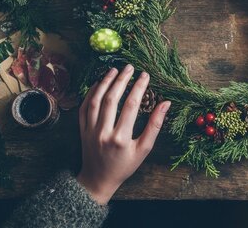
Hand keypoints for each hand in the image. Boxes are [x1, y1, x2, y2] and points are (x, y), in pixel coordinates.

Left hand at [76, 65, 170, 203]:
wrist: (99, 179)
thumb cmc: (124, 165)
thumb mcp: (144, 149)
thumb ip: (155, 126)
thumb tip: (165, 103)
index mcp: (121, 138)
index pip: (131, 105)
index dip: (139, 87)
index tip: (145, 75)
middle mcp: (103, 132)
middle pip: (112, 99)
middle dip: (121, 80)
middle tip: (130, 67)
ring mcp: (90, 130)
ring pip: (95, 100)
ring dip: (104, 82)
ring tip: (114, 70)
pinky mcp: (81, 130)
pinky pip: (84, 107)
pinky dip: (91, 93)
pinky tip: (99, 83)